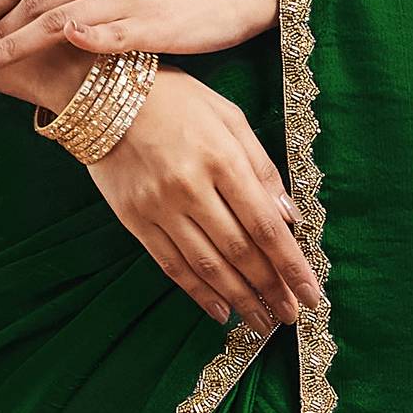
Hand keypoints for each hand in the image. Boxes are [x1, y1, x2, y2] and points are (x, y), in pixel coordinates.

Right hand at [84, 67, 323, 331]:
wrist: (102, 90)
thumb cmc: (176, 98)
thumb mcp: (229, 117)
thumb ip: (262, 166)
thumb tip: (290, 216)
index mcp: (222, 158)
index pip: (265, 225)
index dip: (291, 265)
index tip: (311, 295)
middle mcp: (191, 187)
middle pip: (239, 251)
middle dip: (270, 289)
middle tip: (290, 316)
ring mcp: (159, 206)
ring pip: (206, 265)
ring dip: (239, 299)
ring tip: (262, 322)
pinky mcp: (134, 219)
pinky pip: (171, 264)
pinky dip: (198, 292)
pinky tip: (220, 311)